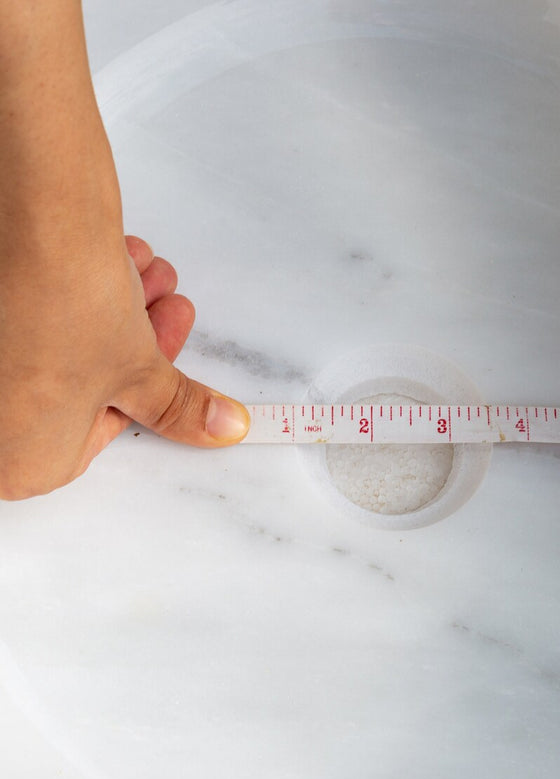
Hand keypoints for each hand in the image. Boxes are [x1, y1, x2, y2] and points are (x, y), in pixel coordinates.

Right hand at [0, 1, 248, 499]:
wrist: (30, 216)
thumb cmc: (64, 305)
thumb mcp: (142, 370)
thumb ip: (179, 408)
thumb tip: (219, 426)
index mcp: (21, 464)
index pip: (105, 431)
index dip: (150, 386)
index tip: (169, 357)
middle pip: (84, 384)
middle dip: (136, 340)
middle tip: (165, 310)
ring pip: (62, 345)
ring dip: (115, 309)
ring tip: (145, 275)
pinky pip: (36, 318)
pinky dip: (74, 292)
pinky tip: (111, 260)